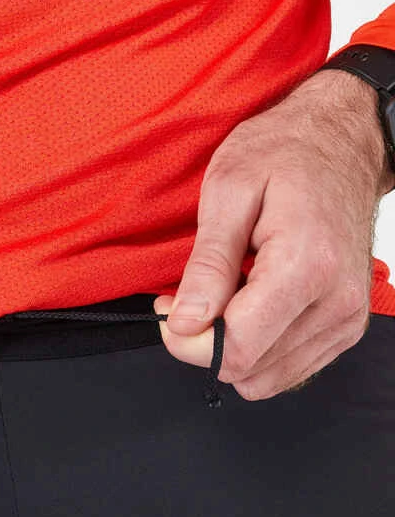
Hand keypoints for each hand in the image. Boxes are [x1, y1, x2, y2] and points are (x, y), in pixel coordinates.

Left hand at [154, 68, 392, 400]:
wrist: (341, 140)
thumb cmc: (283, 153)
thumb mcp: (227, 193)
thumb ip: (208, 266)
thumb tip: (186, 323)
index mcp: (307, 266)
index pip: (237, 347)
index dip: (188, 339)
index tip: (168, 309)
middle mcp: (337, 302)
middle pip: (250, 368)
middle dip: (204, 342)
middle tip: (188, 299)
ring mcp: (347, 318)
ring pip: (268, 376)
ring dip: (231, 347)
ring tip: (219, 297)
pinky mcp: (346, 325)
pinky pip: (290, 367)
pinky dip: (257, 347)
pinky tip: (247, 305)